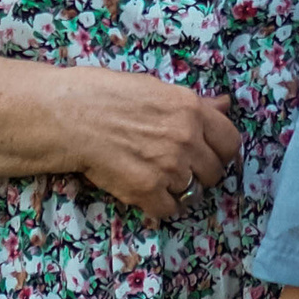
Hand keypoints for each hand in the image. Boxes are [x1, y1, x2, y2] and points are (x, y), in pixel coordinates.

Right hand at [0, 41, 240, 221]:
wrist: (66, 116)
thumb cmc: (104, 94)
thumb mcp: (155, 88)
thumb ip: (195, 103)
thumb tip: (225, 104)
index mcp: (191, 109)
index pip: (231, 142)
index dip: (221, 152)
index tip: (209, 155)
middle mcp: (186, 138)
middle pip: (215, 172)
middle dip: (200, 173)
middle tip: (177, 168)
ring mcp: (168, 166)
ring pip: (192, 192)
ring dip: (176, 188)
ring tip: (152, 176)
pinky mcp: (147, 190)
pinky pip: (169, 209)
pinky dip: (158, 205)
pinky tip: (143, 192)